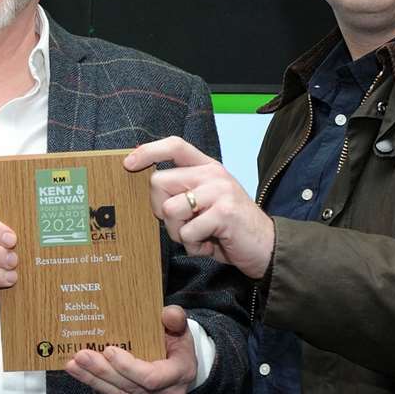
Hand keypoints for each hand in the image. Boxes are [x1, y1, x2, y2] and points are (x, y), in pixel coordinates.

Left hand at [65, 305, 197, 393]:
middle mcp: (168, 393)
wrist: (179, 361)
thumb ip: (176, 318)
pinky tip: (79, 373)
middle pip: (130, 387)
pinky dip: (95, 384)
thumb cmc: (176, 341)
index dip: (128, 367)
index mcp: (181, 372)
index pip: (152, 377)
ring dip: (93, 380)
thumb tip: (168, 313)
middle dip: (103, 372)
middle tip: (81, 355)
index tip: (109, 350)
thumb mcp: (180, 326)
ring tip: (73, 365)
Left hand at [126, 137, 274, 279]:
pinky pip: (187, 232)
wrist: (266, 247)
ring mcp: (220, 191)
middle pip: (159, 182)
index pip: (175, 146)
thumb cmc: (229, 228)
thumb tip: (149, 187)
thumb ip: (183, 190)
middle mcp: (213, 174)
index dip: (149, 151)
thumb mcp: (206, 202)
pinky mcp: (224, 212)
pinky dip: (194, 246)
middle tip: (183, 225)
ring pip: (169, 210)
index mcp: (207, 167)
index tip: (128, 163)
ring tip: (200, 235)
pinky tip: (211, 244)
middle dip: (161, 212)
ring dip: (179, 233)